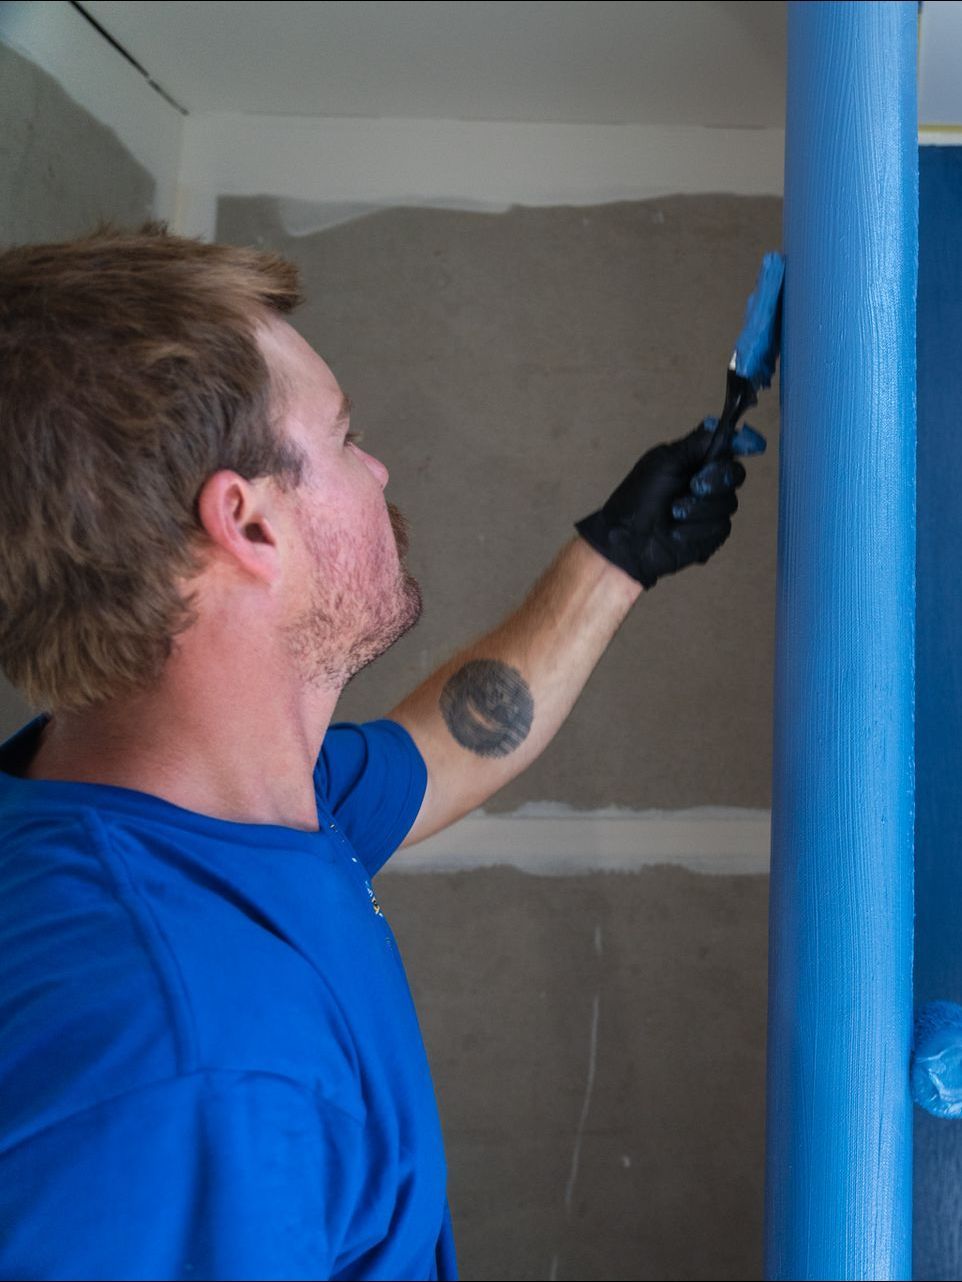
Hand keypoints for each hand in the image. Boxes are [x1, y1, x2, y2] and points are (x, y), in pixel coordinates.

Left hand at [574, 419, 764, 588]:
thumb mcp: (664, 462)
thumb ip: (696, 443)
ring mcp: (710, 511)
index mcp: (695, 463)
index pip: (728, 450)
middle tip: (694, 486)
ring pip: (729, 503)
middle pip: (735, 475)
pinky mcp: (710, 536)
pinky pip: (721, 527)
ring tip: (674, 514)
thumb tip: (720, 424)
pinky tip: (677, 533)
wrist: (628, 541)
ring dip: (699, 509)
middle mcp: (706, 485)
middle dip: (716, 480)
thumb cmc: (637, 499)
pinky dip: (697, 529)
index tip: (750, 446)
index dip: (742, 446)